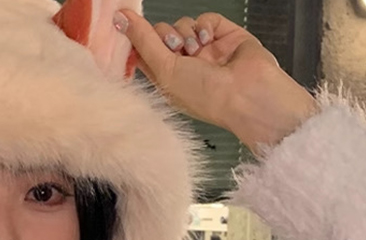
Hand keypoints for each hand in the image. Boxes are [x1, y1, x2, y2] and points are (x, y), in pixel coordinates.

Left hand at [114, 11, 318, 153]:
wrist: (246, 93)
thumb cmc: (203, 94)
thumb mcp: (164, 70)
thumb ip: (143, 42)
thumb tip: (120, 18)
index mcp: (166, 80)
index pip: (143, 54)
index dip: (136, 41)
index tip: (123, 24)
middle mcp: (183, 65)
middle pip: (160, 34)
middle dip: (164, 35)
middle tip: (174, 47)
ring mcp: (204, 50)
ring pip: (182, 25)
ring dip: (185, 33)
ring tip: (197, 49)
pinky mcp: (223, 36)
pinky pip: (205, 19)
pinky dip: (205, 26)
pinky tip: (209, 40)